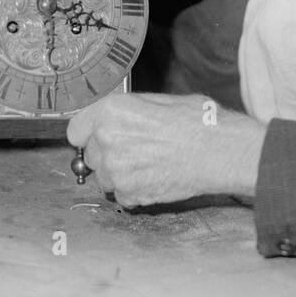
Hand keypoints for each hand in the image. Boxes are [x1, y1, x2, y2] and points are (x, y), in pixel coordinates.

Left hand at [66, 93, 265, 207]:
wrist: (219, 152)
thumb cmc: (197, 122)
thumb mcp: (158, 101)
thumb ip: (127, 111)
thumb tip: (114, 118)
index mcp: (111, 111)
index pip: (75, 129)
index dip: (88, 133)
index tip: (98, 136)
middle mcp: (106, 140)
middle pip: (89, 155)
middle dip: (106, 154)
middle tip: (134, 149)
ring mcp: (115, 170)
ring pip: (103, 177)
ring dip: (119, 174)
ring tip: (147, 164)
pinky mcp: (129, 194)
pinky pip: (120, 195)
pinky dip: (133, 190)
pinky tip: (154, 177)